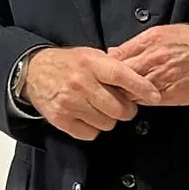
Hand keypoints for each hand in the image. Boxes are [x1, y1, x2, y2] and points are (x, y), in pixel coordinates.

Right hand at [18, 45, 157, 141]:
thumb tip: (141, 79)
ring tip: (99, 108)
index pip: (121, 75)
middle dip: (126, 110)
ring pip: (107, 123)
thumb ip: (114, 66)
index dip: (141, 87)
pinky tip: (87, 116)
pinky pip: (90, 133)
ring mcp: (70, 103)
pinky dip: (93, 128)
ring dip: (109, 119)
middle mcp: (81, 83)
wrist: (33, 72)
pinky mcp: (61, 119)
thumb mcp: (91, 55)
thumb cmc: (69, 64)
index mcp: (91, 63)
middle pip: (119, 108)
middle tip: (122, 105)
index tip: (155, 95)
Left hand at [111, 23, 188, 106]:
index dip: (108, 68)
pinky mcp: (173, 95)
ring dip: (127, 94)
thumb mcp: (162, 32)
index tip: (104, 72)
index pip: (117, 59)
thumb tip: (113, 52)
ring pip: (132, 93)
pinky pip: (149, 102)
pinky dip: (142, 101)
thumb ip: (135, 44)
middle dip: (113, 83)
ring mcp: (163, 80)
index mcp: (149, 42)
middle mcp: (154, 61)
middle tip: (108, 87)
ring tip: (125, 94)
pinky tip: (142, 97)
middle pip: (121, 78)